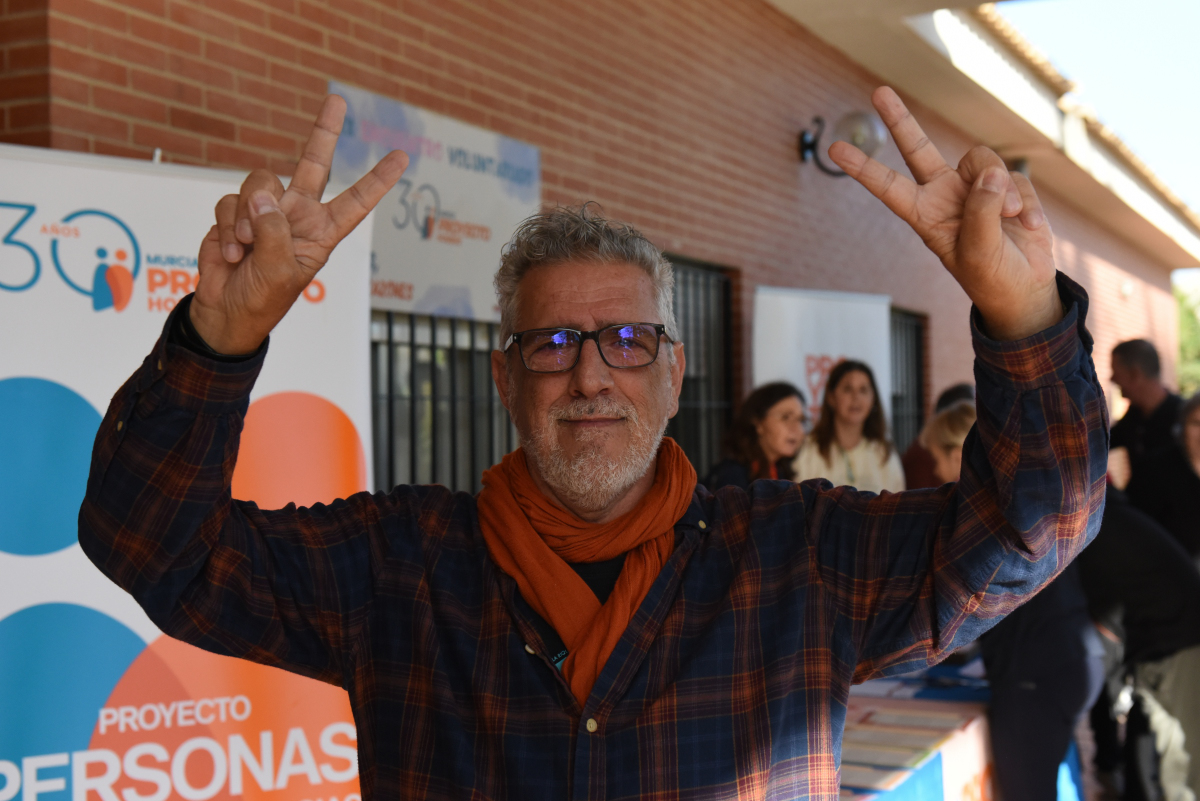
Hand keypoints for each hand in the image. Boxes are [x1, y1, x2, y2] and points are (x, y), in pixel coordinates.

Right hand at [191, 95, 408, 353]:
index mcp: (322, 231)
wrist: (226, 311)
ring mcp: (265, 210)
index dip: (378, 180)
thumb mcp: (282, 270)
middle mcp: (298, 214)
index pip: (356, 201)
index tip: (401, 157)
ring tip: (245, 248)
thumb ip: (275, 230)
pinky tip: (231, 254)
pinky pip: (229, 202)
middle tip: (337, 99)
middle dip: (323, 131)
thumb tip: (262, 194)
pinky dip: (227, 228)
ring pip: (259, 183)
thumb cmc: (263, 299)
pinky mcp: (234, 213)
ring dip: (247, 216)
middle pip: (313, 163)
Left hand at [829, 87, 1060, 340]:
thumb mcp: (980, 251)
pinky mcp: (1006, 185)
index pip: (888, 187)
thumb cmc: (991, 276)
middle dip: (900, 120)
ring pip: (984, 160)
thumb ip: (981, 212)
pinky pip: (1017, 178)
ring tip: (1012, 219)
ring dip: (1003, 190)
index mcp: (925, 214)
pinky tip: (1029, 225)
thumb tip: (991, 173)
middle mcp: (944, 194)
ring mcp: (975, 187)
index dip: (863, 169)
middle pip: (918, 149)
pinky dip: (1028, 202)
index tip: (833, 150)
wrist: (1024, 286)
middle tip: (878, 92)